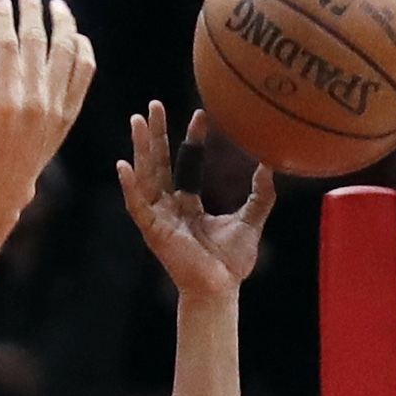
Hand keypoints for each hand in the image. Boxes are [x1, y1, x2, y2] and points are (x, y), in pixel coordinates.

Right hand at [0, 0, 95, 213]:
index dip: (3, 16)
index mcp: (6, 100)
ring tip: (56, 5)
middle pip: (37, 42)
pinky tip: (76, 36)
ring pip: (66, 53)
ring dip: (63, 24)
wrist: (0, 189)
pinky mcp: (67, 116)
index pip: (7, 44)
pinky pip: (83, 76)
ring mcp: (54, 108)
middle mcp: (35, 102)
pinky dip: (83, 52)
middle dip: (31, 10)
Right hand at [117, 103, 275, 298]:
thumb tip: (272, 162)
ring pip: (146, 177)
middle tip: (153, 105)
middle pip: (160, 164)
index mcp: (188, 205)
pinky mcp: (153, 231)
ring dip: (140, 149)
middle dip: (156, 135)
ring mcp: (159, 219)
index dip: (192, 139)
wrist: (221, 289)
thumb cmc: (231, 263)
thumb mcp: (251, 218)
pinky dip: (130, 187)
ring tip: (136, 121)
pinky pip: (137, 206)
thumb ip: (261, 192)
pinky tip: (123, 166)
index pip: (187, 165)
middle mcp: (170, 208)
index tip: (201, 114)